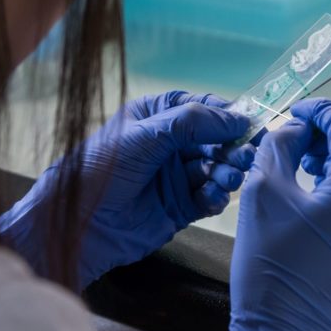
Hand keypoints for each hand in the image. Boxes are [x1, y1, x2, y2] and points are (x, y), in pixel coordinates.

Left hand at [0, 91, 255, 288]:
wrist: (80, 223)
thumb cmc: (105, 168)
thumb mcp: (148, 135)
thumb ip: (194, 123)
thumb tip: (240, 118)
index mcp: (158, 116)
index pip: (202, 107)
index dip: (227, 114)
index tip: (249, 123)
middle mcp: (170, 143)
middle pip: (216, 140)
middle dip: (233, 147)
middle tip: (246, 156)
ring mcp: (176, 176)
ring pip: (216, 169)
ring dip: (227, 172)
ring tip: (228, 178)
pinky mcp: (181, 207)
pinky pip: (209, 198)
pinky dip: (216, 197)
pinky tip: (213, 197)